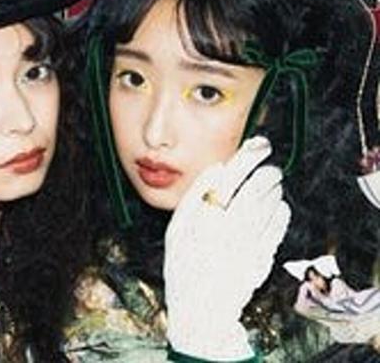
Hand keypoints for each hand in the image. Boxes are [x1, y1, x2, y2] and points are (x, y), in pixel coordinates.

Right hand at [164, 137, 290, 359]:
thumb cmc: (184, 266)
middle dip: (266, 171)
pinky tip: (279, 205)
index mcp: (202, 218)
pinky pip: (278, 228)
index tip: (258, 145)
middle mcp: (226, 228)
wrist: (200, 312)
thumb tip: (217, 168)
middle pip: (254, 189)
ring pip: (269, 205)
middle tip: (270, 163)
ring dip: (275, 188)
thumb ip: (194, 197)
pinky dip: (282, 213)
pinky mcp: (262, 259)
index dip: (246, 157)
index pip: (229, 177)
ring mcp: (246, 244)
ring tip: (274, 180)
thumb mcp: (175, 231)